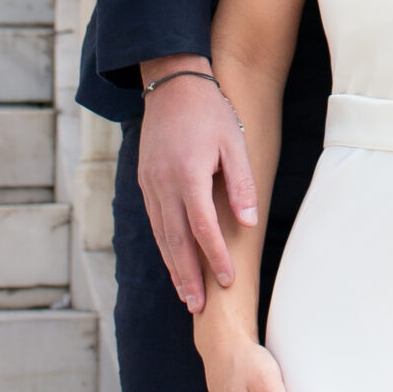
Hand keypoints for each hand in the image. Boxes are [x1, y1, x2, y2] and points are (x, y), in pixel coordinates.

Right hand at [137, 59, 257, 312]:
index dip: (216, 257)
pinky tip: (173, 260)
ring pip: (161, 235)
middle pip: (176, 241)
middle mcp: (164, 186)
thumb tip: (247, 223)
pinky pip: (154, 221)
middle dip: (188, 276)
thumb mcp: (233, 142)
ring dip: (174, 267)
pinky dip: (164, 245)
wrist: (171, 84)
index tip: (228, 280)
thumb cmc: (210, 111)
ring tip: (186, 294)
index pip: (203, 228)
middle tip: (199, 307)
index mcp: (188, 176)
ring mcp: (150, 185)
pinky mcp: (145, 181)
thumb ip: (241, 184)